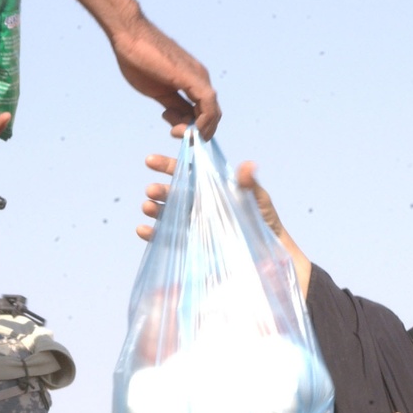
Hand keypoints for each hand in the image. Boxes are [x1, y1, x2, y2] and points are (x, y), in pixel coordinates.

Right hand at [110, 14, 219, 139]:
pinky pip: (208, 104)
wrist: (129, 35)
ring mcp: (198, 77)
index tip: (176, 132)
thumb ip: (174, 105)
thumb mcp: (160, 91)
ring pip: (213, 111)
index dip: (196, 127)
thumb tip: (182, 121)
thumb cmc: (139, 59)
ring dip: (200, 129)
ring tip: (177, 132)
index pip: (205, 111)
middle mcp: (200, 78)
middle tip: (177, 134)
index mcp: (193, 81)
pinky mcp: (192, 77)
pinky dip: (204, 121)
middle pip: (212, 113)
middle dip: (199, 131)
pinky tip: (191, 129)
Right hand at [138, 157, 283, 240]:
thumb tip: (248, 164)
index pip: (189, 170)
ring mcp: (194, 223)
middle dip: (161, 189)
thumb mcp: (259, 200)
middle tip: (151, 189)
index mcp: (212, 187)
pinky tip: (143, 230)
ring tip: (147, 206)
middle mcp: (200, 203)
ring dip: (156, 209)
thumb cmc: (265, 221)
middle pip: (175, 192)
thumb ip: (249, 184)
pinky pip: (169, 238)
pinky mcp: (192, 244)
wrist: (270, 254)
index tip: (152, 159)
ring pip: (170, 213)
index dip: (172, 163)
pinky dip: (154, 234)